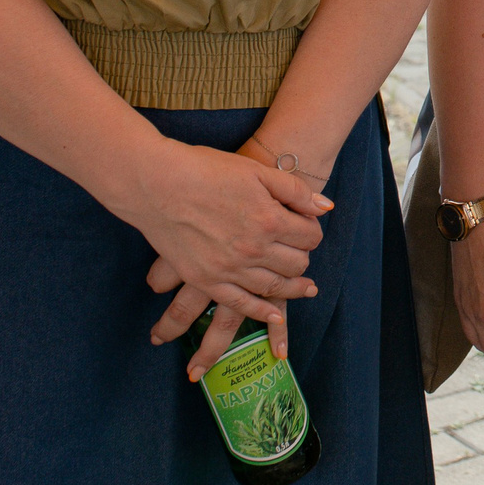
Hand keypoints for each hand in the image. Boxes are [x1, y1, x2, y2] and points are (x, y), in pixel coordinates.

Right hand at [119, 140, 330, 372]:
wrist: (157, 183)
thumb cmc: (207, 169)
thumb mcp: (257, 171)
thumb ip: (295, 191)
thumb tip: (326, 208)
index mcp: (269, 220)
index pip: (309, 237)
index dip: (313, 231)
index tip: (307, 227)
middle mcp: (252, 249)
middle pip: (295, 264)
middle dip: (303, 257)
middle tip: (302, 252)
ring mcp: (228, 268)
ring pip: (273, 287)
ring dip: (292, 288)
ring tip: (305, 288)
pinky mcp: (205, 279)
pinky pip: (240, 303)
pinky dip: (261, 312)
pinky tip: (275, 315)